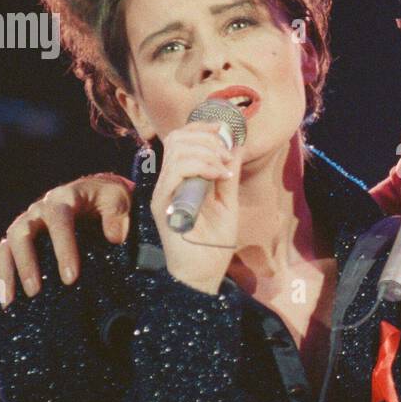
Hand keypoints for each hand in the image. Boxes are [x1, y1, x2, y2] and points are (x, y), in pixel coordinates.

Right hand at [0, 172, 134, 306]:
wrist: (96, 192)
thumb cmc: (109, 199)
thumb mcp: (119, 199)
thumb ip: (117, 215)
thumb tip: (114, 237)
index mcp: (65, 197)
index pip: (59, 220)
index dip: (63, 248)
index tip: (70, 277)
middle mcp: (40, 209)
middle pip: (23, 233)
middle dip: (27, 263)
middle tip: (35, 291)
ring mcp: (28, 222)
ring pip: (8, 244)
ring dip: (8, 272)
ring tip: (12, 300)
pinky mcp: (21, 236)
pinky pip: (4, 253)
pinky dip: (2, 274)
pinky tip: (7, 299)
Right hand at [151, 121, 243, 294]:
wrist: (204, 273)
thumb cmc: (214, 242)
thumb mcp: (227, 201)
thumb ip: (228, 174)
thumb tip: (237, 145)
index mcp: (180, 179)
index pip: (181, 139)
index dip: (202, 128)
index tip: (225, 132)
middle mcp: (168, 183)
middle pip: (177, 139)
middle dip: (207, 137)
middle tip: (227, 155)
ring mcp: (163, 193)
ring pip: (177, 151)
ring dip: (207, 152)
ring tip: (225, 168)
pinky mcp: (163, 205)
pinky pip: (176, 173)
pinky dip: (202, 167)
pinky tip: (219, 176)